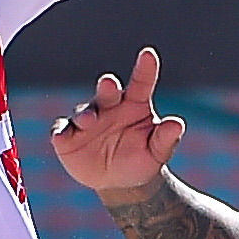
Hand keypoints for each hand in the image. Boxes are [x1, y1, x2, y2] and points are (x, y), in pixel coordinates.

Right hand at [48, 48, 188, 199]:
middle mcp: (110, 106)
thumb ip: (166, 138)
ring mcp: (87, 120)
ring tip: (89, 121)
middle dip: (107, 87)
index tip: (148, 55)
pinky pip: (62, 131)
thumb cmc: (141, 160)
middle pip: (107, 92)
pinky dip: (60, 132)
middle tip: (109, 83)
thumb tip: (177, 124)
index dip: (145, 68)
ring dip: (85, 114)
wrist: (120, 183)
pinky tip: (61, 136)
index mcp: (135, 104)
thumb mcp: (158, 153)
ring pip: (84, 111)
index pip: (141, 83)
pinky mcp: (68, 137)